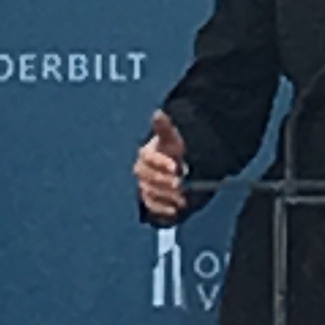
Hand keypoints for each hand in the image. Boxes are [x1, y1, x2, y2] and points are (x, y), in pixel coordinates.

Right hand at [134, 109, 189, 223]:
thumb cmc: (173, 150)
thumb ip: (164, 128)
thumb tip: (157, 114)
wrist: (179, 167)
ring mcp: (144, 186)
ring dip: (166, 196)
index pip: (149, 158)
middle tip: (180, 183)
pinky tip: (174, 210)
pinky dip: (162, 209)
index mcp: (146, 154)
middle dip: (164, 181)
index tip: (175, 166)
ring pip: (150, 192)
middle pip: (148, 178)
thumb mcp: (172, 138)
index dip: (161, 162)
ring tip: (182, 197)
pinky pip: (152, 206)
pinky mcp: (150, 201)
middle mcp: (142, 172)